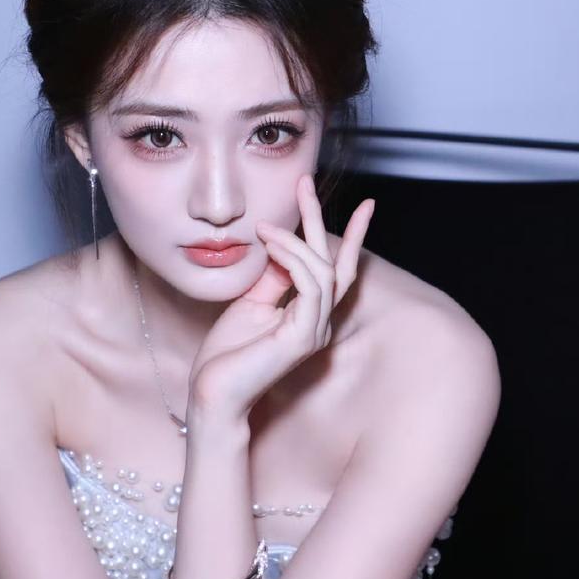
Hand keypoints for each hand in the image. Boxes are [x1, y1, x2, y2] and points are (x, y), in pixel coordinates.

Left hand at [187, 173, 374, 421]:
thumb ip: (272, 277)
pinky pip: (310, 286)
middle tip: (304, 183)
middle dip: (319, 220)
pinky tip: (270, 246)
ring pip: (322, 271)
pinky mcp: (302, 338)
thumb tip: (280, 244)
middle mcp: (319, 323)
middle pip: (334, 263)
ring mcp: (314, 332)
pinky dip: (292, 259)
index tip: (366, 205)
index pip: (337, 270)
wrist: (212, 395)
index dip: (351, 237)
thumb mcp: (250, 303)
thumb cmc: (227, 355)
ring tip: (265, 227)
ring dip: (294, 241)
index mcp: (309, 316)